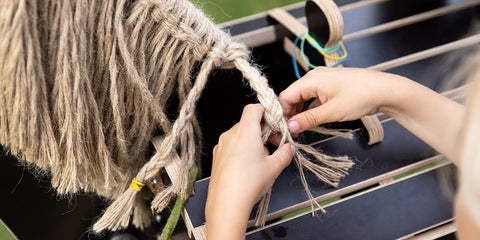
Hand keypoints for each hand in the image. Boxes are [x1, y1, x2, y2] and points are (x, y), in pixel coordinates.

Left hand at [205, 104, 294, 239]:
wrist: (226, 203)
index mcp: (245, 131)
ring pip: (239, 134)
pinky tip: (249, 165)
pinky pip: (231, 146)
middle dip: (263, 130)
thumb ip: (285, 153)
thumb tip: (289, 148)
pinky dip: (241, 149)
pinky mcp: (217, 157)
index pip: (253, 108)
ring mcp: (221, 146)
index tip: (274, 122)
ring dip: (252, 140)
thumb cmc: (247, 184)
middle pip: (247, 122)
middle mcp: (230, 135)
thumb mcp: (274, 167)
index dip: (266, 112)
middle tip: (274, 143)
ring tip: (263, 158)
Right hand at [278, 66, 463, 162]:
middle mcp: (314, 77)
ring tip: (301, 129)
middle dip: (290, 114)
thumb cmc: (362, 96)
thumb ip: (308, 119)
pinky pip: (313, 99)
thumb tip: (291, 126)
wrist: (386, 90)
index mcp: (311, 79)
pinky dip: (311, 110)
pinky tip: (313, 122)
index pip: (286, 96)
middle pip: (293, 97)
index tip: (283, 129)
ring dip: (301, 113)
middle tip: (292, 132)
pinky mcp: (330, 88)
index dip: (282, 114)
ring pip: (303, 99)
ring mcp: (323, 82)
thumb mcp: (332, 112)